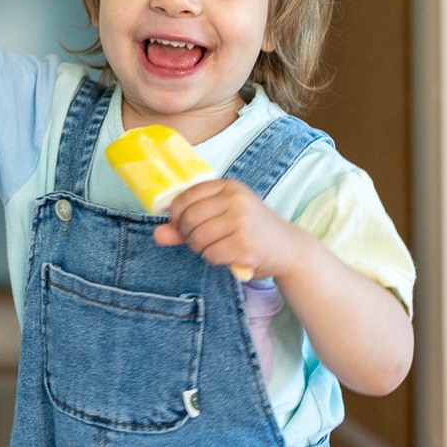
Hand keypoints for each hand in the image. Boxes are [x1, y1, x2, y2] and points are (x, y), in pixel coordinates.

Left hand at [153, 179, 314, 280]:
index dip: (177, 215)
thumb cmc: (252, 231)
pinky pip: (211, 254)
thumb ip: (187, 225)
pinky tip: (227, 256)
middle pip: (189, 218)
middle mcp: (235, 200)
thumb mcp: (223, 218)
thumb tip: (157, 234)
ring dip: (200, 249)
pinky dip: (213, 259)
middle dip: (188, 235)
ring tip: (216, 248)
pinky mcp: (244, 245)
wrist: (290, 248)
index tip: (183, 225)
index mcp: (229, 186)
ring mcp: (241, 221)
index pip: (185, 197)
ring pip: (197, 238)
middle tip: (202, 241)